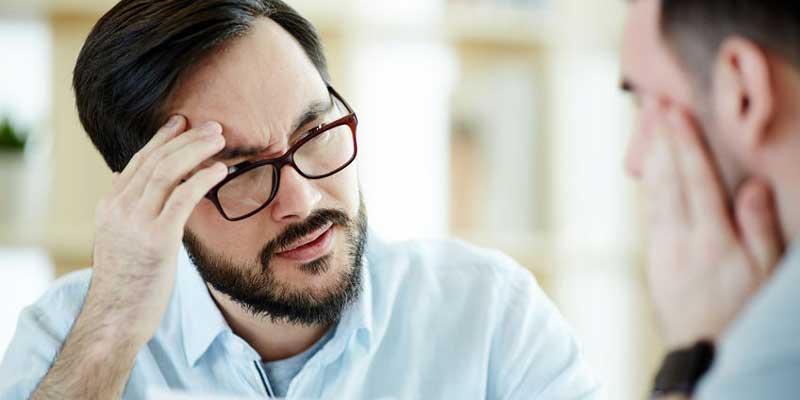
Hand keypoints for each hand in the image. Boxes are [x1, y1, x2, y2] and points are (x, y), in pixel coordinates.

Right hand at [88, 115, 227, 343]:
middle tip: (211, 125)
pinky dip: (202, 179)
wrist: (115, 318)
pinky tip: (220, 170)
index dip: (161, 139)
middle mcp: (119, 208)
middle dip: (184, 138)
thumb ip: (124, 210)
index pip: (138, 162)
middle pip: (154, 160)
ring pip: (166, 172)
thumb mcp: (118, 240)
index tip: (181, 123)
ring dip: (196, 150)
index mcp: (110, 207)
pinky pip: (181, 198)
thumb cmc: (125, 283)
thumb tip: (123, 178)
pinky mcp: (156, 239)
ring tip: (219, 138)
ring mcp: (135, 222)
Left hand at [640, 106, 783, 348]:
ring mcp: (662, 247)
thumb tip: (753, 184)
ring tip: (648, 123)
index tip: (675, 111)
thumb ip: (759, 227)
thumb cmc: (743, 311)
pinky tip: (650, 165)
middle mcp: (680, 238)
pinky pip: (649, 209)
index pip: (695, 179)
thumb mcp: (765, 274)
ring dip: (651, 153)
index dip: (684, 142)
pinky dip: (648, 181)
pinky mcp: (654, 256)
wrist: (702, 352)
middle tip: (653, 102)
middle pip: (666, 178)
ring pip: (653, 190)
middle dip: (660, 137)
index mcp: (712, 239)